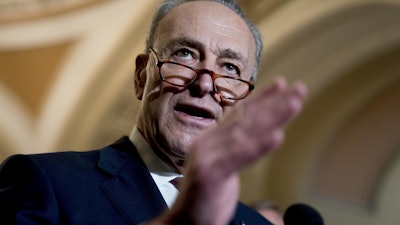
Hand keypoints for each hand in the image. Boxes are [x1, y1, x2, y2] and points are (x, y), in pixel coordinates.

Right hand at [148, 77, 306, 224]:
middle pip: (246, 118)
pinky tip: (277, 136)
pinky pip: (238, 156)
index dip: (262, 98)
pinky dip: (259, 146)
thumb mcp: (220, 167)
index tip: (283, 85)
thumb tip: (254, 138)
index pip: (240, 114)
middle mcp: (209, 142)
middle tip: (299, 88)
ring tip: (295, 103)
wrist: (182, 223)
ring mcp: (208, 156)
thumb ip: (234, 150)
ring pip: (245, 132)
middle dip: (275, 102)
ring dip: (272, 116)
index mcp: (212, 140)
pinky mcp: (210, 174)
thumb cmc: (204, 197)